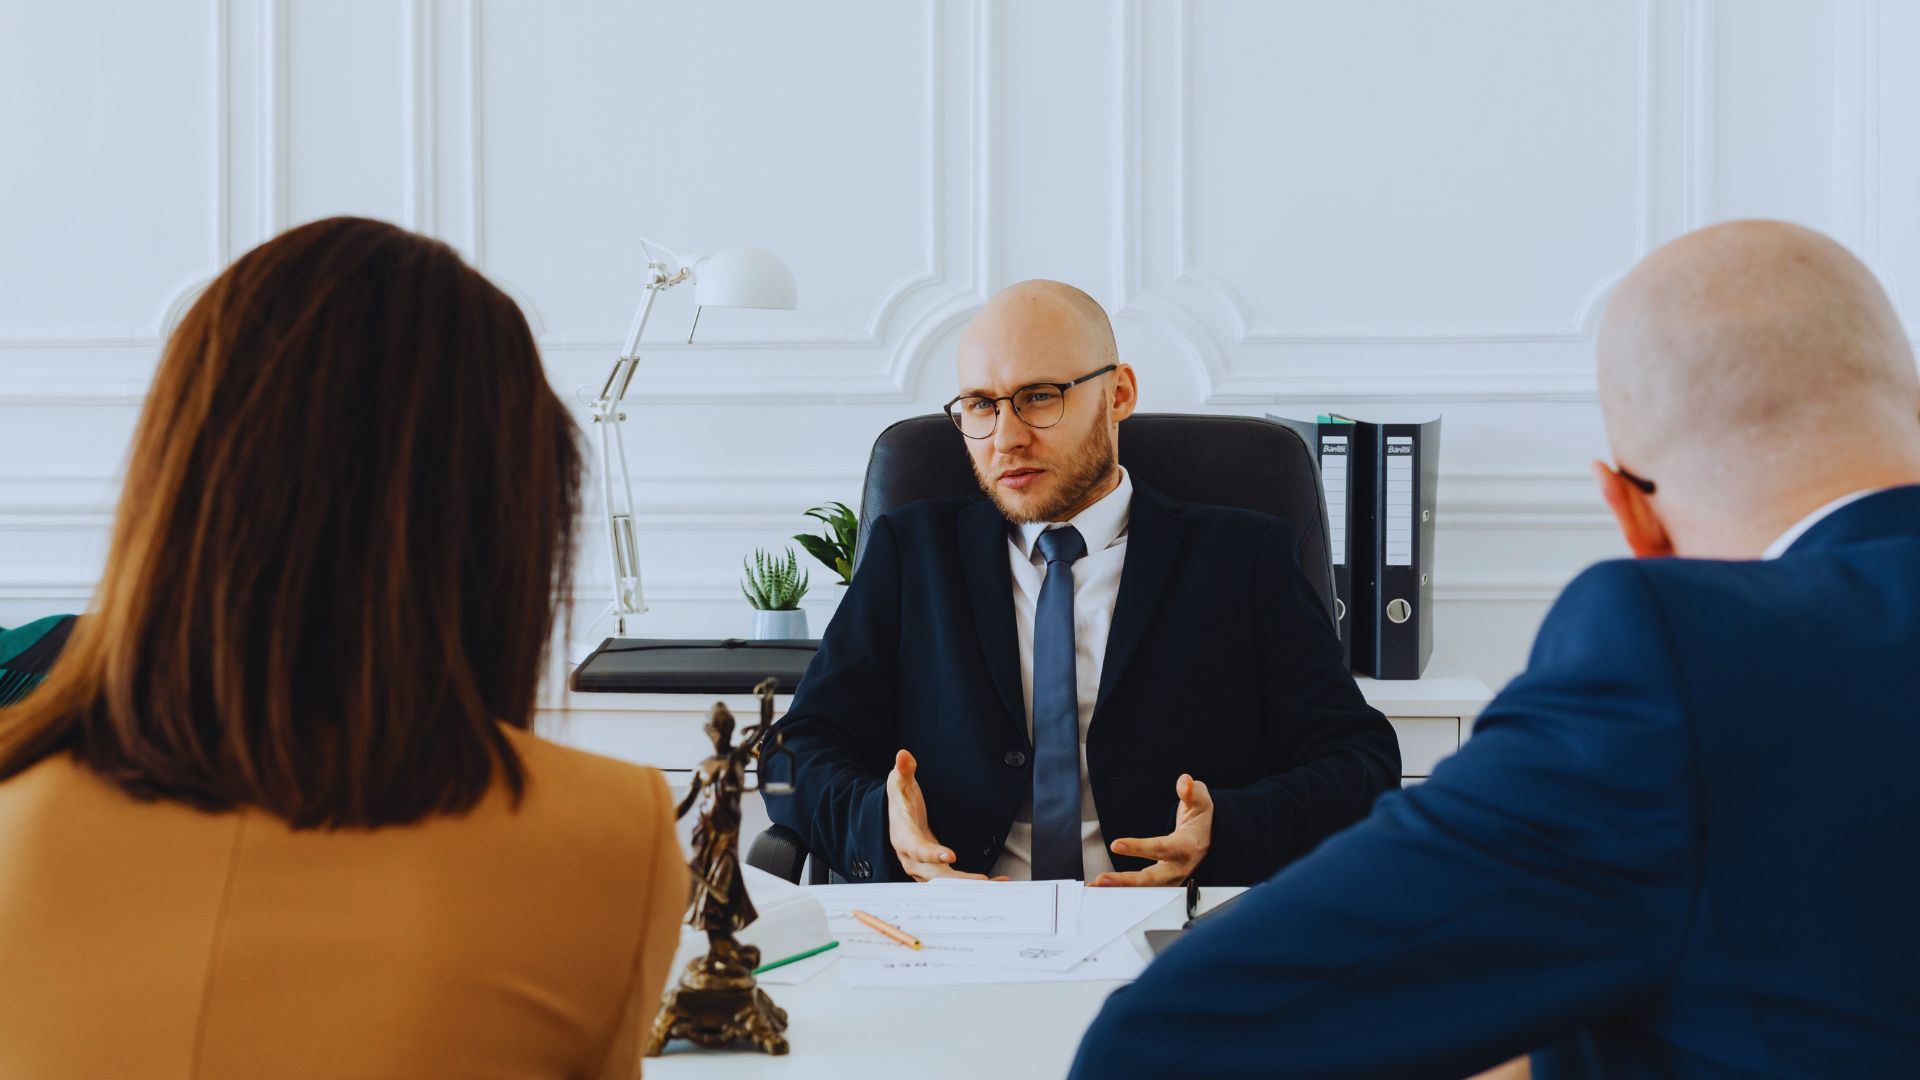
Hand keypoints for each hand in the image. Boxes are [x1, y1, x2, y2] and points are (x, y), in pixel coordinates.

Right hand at [887, 749, 991, 880]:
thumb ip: (903, 770)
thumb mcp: (899, 783)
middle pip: (935, 874)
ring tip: (996, 884)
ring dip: (969, 885)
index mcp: (903, 838)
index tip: (950, 855)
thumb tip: (903, 755)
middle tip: (982, 880)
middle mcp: (913, 858)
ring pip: (946, 883)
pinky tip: (996, 881)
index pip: (916, 848)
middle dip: (958, 880)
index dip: (931, 853)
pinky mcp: (937, 870)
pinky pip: (954, 882)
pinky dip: (973, 884)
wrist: (898, 819)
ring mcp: (925, 867)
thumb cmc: (900, 802)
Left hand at [1093, 773, 1213, 886]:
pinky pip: (1142, 889)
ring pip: (1145, 889)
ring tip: (1094, 886)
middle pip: (1152, 879)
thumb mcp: (1201, 800)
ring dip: (1119, 889)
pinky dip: (1122, 890)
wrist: (1211, 838)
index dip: (1138, 848)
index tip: (1116, 844)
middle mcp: (1179, 867)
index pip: (1161, 848)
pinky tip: (1100, 888)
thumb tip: (1184, 781)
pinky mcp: (1162, 883)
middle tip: (1102, 879)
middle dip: (1126, 881)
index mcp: (1187, 846)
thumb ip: (1192, 791)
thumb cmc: (1202, 818)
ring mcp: (1170, 878)